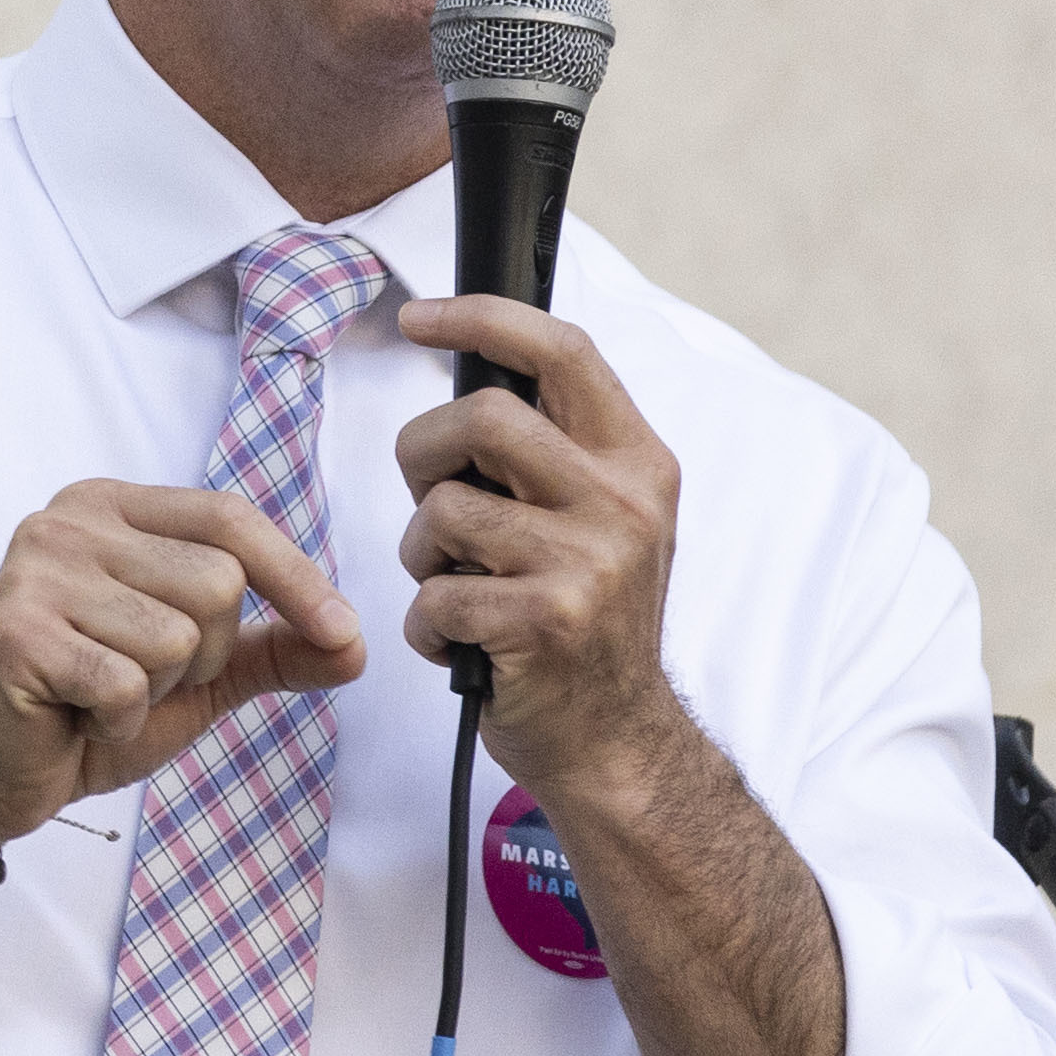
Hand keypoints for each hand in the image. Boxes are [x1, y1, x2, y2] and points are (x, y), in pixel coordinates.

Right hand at [0, 481, 371, 853]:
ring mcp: (34, 572)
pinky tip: (75, 717)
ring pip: (176, 636)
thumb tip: (357, 647)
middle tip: (137, 679)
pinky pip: (125, 682)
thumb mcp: (194, 676)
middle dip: (200, 656)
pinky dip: (118, 719)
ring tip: (100, 695)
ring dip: (156, 691)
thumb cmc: (84, 710)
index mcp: (112, 509)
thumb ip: (269, 651)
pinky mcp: (14, 633)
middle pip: (215, 582)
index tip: (341, 634)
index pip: (230, 518)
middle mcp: (66, 522)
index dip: (296, 578)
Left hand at [391, 297, 692, 800]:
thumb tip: (466, 377)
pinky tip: (469, 646)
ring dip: (424, 557)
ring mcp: (591, 562)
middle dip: (425, 453)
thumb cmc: (582, 622)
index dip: (482, 317)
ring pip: (443, 510)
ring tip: (463, 592)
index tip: (418, 315)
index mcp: (638, 463)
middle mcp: (625, 502)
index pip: (563, 350)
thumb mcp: (597, 521)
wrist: (616, 740)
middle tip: (433, 502)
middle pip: (482, 416)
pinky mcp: (546, 621)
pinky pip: (433, 595)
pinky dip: (428, 626)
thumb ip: (550, 452)